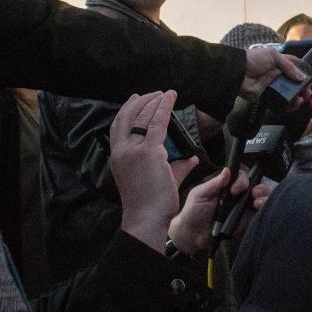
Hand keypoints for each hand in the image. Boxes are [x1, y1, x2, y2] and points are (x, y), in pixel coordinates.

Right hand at [110, 90, 199, 252]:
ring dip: (153, 101)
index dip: (127, 109)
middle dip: (140, 101)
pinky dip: (164, 107)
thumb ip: (177, 166)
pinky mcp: (148, 152)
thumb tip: (193, 158)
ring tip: (164, 94)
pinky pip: (157, 122)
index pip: (119, 126)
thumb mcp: (160, 180)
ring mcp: (133, 150)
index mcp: (118, 157)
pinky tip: (170, 97)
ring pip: (142, 116)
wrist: (146, 218)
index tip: (135, 99)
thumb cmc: (151, 204)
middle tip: (153, 93)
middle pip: (126, 116)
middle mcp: (121, 150)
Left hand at [168, 168, 272, 253]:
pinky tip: (258, 207)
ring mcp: (242, 206)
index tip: (235, 189)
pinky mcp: (246, 219)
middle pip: (255, 184)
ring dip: (263, 195)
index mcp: (225, 185)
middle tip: (252, 193)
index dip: (242, 179)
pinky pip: (259, 211)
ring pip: (261, 196)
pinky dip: (263, 207)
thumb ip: (214, 183)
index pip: (241, 175)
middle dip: (258, 186)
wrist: (192, 235)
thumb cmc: (193, 212)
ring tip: (257, 201)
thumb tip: (227, 170)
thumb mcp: (200, 194)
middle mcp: (236, 194)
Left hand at [240, 48, 308, 99]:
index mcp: (279, 63)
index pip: (296, 67)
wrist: (237, 73)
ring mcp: (274, 87)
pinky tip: (296, 103)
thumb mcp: (273, 56)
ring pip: (291, 93)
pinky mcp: (269, 97)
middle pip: (296, 82)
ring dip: (300, 95)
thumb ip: (288, 66)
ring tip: (305, 96)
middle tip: (310, 87)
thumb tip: (302, 77)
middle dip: (305, 85)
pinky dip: (290, 105)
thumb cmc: (253, 60)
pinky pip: (282, 103)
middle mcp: (278, 75)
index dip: (306, 71)